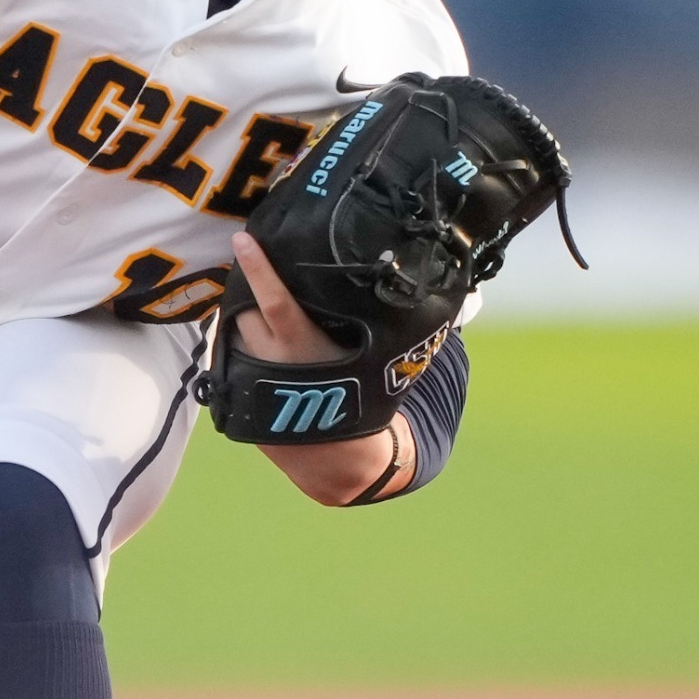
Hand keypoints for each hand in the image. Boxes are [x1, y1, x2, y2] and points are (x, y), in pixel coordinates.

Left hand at [225, 234, 412, 505]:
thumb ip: (393, 324)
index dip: (258, 269)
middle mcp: (271, 359)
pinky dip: (240, 342)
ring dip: (246, 318)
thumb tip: (469, 297)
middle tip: (267, 278)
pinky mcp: (236, 390)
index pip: (276, 301)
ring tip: (269, 321)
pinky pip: (229, 352)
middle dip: (252, 292)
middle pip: (247, 308)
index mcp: (305, 346)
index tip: (242, 240)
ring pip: (235, 329)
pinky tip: (254, 341)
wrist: (336, 458)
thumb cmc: (367, 400)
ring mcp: (249, 375)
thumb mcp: (382, 361)